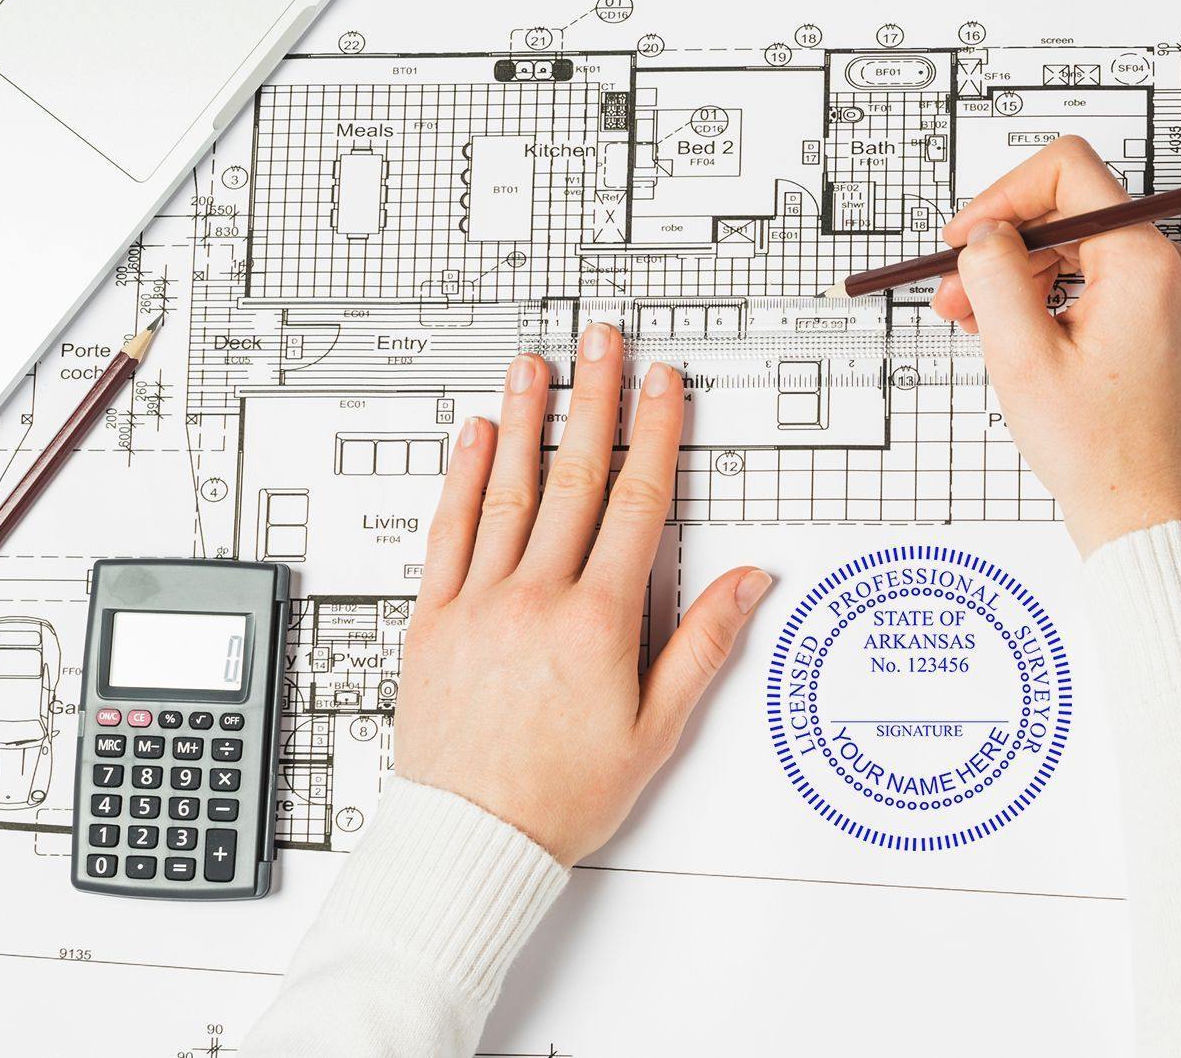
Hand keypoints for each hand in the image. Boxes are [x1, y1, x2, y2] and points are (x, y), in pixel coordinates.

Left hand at [394, 322, 771, 866]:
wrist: (470, 838)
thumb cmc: (560, 795)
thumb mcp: (654, 732)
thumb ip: (702, 646)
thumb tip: (747, 581)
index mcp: (597, 622)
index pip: (636, 503)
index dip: (654, 433)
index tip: (662, 384)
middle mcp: (536, 597)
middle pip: (574, 477)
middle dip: (593, 400)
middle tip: (601, 342)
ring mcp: (479, 601)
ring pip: (508, 491)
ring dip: (526, 420)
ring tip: (535, 364)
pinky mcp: (433, 617)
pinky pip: (448, 532)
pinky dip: (461, 478)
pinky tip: (474, 435)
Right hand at [932, 135, 1180, 554]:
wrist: (1139, 509)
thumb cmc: (1096, 447)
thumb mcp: (1020, 354)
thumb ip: (994, 274)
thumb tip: (983, 233)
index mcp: (1143, 264)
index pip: (1067, 172)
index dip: (1001, 196)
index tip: (963, 238)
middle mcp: (1164, 266)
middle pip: (1064, 210)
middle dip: (999, 245)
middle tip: (951, 292)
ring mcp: (1161, 290)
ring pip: (1069, 245)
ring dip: (1012, 274)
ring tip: (970, 320)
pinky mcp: (1150, 313)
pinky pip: (1084, 277)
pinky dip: (1038, 294)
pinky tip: (1005, 329)